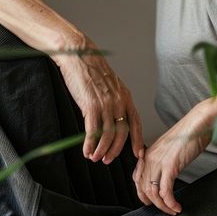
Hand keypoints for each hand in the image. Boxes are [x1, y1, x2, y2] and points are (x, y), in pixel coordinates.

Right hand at [54, 46, 143, 163]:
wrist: (79, 55)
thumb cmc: (91, 70)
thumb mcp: (109, 85)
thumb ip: (113, 100)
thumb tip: (111, 117)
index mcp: (125, 96)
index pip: (136, 122)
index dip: (137, 140)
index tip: (138, 154)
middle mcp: (119, 102)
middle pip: (122, 134)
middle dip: (115, 150)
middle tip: (107, 160)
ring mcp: (106, 104)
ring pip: (107, 136)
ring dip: (101, 150)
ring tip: (94, 158)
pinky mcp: (91, 106)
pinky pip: (92, 132)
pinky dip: (90, 145)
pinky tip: (86, 151)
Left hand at [132, 105, 213, 214]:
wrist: (198, 123)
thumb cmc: (189, 134)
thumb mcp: (170, 148)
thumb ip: (163, 160)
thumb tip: (165, 176)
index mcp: (149, 152)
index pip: (137, 178)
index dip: (142, 193)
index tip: (150, 201)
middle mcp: (150, 157)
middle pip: (144, 188)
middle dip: (153, 203)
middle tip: (164, 209)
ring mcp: (159, 162)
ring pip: (153, 192)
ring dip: (163, 206)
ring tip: (172, 210)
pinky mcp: (170, 166)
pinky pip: (166, 191)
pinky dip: (170, 203)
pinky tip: (176, 206)